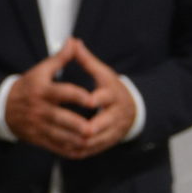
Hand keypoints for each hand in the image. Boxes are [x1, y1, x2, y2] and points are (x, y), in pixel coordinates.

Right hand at [5, 38, 136, 159]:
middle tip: (94, 128)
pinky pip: (54, 146)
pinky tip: (81, 148)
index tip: (92, 100)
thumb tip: (74, 42)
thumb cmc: (28, 86)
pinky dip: (67, 149)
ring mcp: (37, 125)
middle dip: (77, 125)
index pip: (62, 93)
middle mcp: (39, 109)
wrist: (3, 107)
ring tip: (91, 140)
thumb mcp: (40, 70)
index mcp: (42, 90)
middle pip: (60, 118)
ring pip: (58, 135)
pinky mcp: (37, 138)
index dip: (77, 96)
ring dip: (75, 139)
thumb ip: (60, 58)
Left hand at [52, 39, 136, 159]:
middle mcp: (115, 115)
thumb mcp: (102, 73)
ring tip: (59, 138)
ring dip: (79, 141)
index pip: (104, 97)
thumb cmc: (111, 88)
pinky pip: (93, 151)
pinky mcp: (108, 143)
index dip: (93, 99)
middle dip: (86, 126)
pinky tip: (64, 148)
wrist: (132, 109)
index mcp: (113, 95)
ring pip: (97, 140)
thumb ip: (86, 60)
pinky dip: (79, 150)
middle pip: (102, 123)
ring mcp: (113, 131)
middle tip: (67, 126)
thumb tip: (73, 42)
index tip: (83, 100)